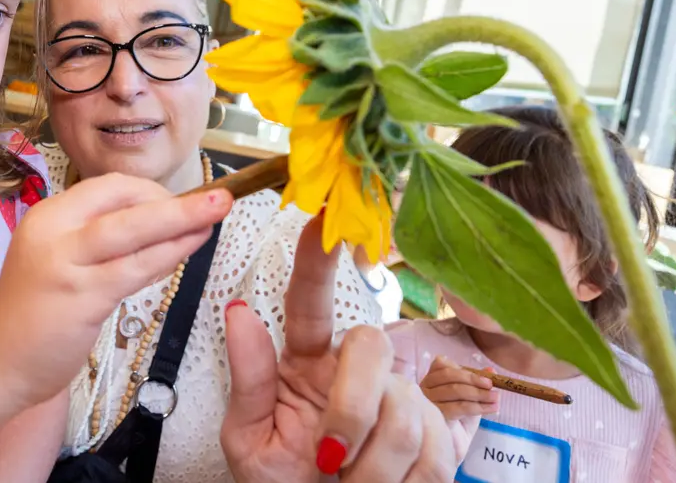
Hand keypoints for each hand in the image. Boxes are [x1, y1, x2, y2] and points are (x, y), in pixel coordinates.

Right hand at [0, 173, 231, 407]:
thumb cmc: (36, 309)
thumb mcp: (59, 256)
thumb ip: (98, 236)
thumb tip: (159, 218)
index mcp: (50, 215)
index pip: (109, 186)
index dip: (152, 191)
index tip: (181, 203)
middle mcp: (53, 231)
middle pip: (123, 201)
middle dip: (177, 199)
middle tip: (219, 198)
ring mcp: (65, 264)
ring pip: (132, 231)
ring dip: (181, 221)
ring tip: (217, 216)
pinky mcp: (80, 298)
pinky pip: (134, 270)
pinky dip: (168, 256)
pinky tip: (190, 249)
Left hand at [220, 215, 454, 482]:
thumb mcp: (249, 442)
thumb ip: (248, 382)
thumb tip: (238, 311)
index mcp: (305, 361)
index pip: (309, 302)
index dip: (316, 258)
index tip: (320, 218)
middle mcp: (355, 368)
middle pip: (370, 346)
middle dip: (351, 409)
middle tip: (329, 461)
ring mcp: (401, 396)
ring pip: (401, 410)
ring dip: (369, 469)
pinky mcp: (438, 434)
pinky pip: (431, 452)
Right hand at [420, 356, 498, 421]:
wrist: (456, 445)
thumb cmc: (461, 419)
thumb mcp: (472, 398)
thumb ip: (479, 383)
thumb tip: (491, 370)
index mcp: (431, 378)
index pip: (443, 365)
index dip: (466, 371)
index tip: (488, 379)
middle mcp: (424, 387)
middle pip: (449, 376)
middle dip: (474, 380)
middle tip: (493, 388)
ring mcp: (427, 401)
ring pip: (454, 390)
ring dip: (479, 394)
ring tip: (496, 399)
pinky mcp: (434, 416)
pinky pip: (457, 407)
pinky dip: (477, 406)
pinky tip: (490, 409)